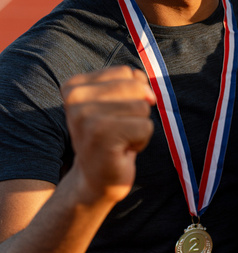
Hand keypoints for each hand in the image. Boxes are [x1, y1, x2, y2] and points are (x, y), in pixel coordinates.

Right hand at [61, 66, 155, 204]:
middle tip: (119, 130)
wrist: (95, 180)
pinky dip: (141, 142)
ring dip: (139, 127)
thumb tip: (148, 93)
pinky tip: (122, 151)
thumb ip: (133, 83)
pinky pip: (145, 127)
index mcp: (74, 86)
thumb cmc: (111, 137)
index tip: (113, 115)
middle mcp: (75, 98)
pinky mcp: (101, 135)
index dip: (132, 94)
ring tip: (120, 140)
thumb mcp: (118, 102)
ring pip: (142, 107)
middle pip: (136, 87)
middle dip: (138, 110)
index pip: (126, 72)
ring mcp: (85, 117)